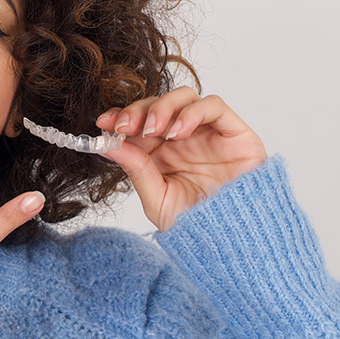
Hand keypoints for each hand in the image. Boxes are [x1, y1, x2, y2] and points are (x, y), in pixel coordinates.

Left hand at [96, 86, 267, 231]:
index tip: (104, 123)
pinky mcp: (236, 133)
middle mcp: (185, 139)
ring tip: (152, 131)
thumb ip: (135, 168)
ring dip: (162, 107)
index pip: (139, 121)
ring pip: (184, 97)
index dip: (121, 116)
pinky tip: (177, 132)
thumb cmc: (198, 224)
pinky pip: (214, 106)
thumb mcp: (157, 197)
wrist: (233, 241)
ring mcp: (209, 133)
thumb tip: (106, 144)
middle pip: (158, 104)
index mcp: (162, 152)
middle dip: (138, 110)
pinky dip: (192, 112)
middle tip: (125, 127)